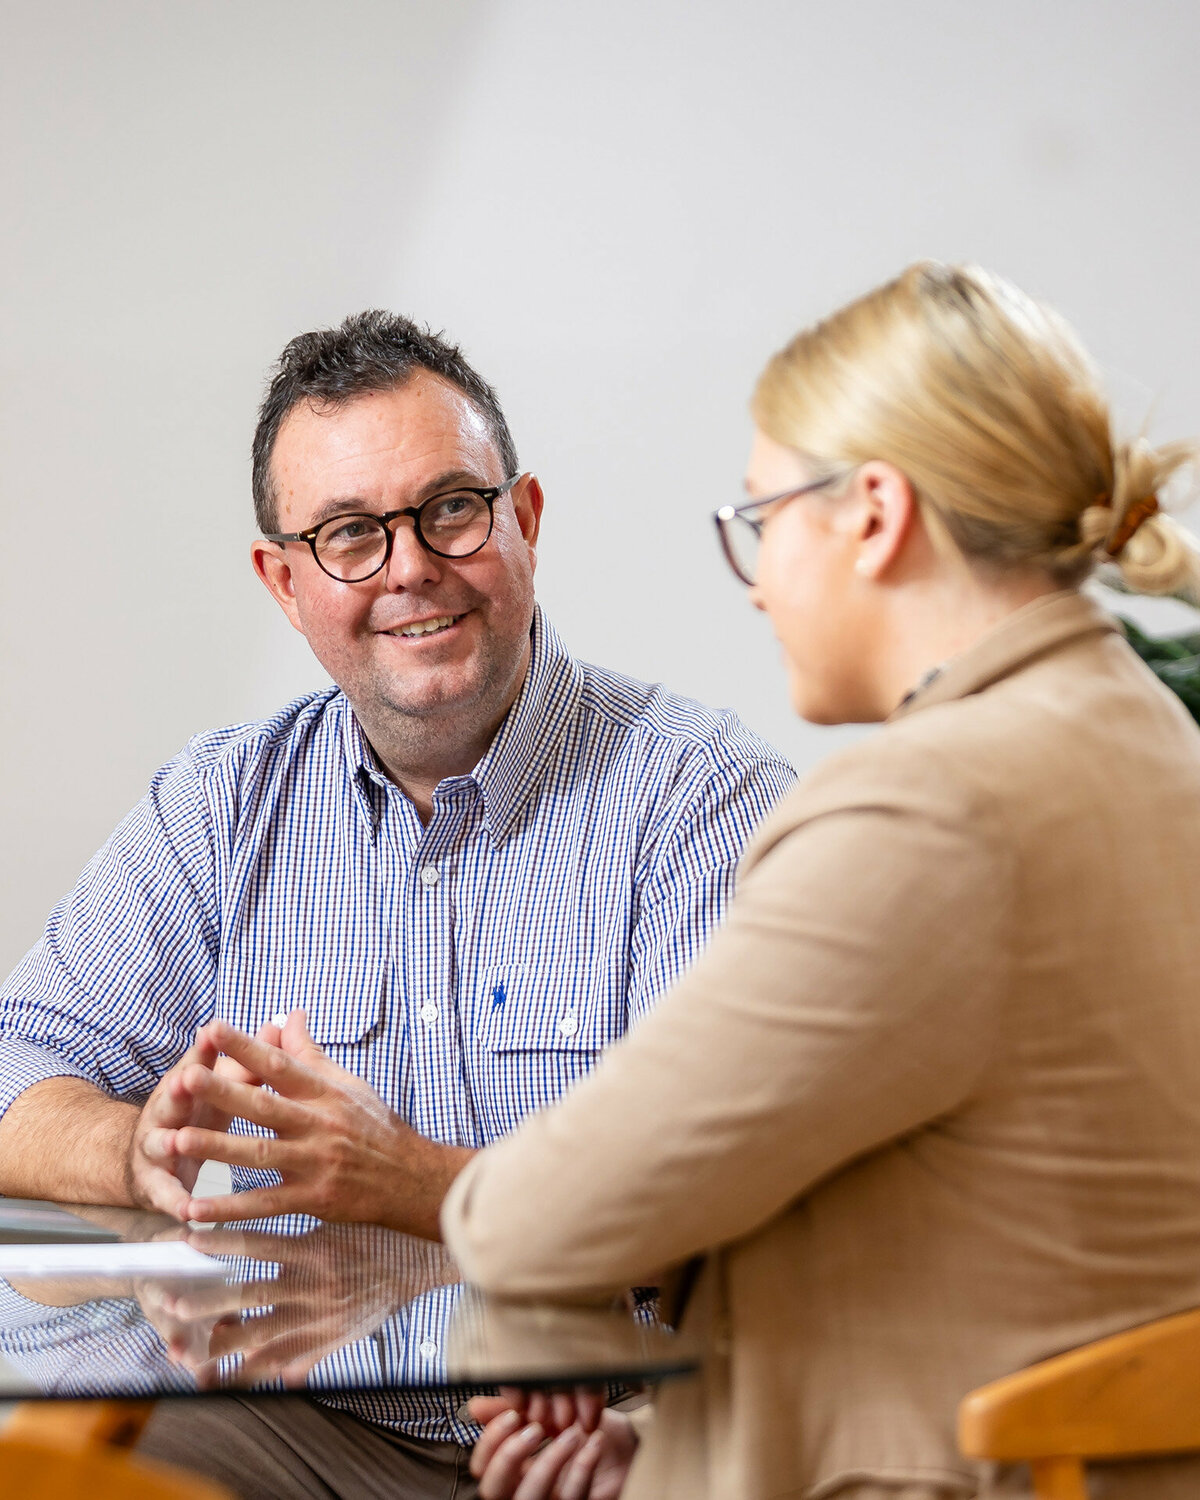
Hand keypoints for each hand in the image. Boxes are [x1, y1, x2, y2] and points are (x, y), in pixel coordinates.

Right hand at [127, 1022, 279, 1219]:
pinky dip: (174, 1200)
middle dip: (180, 1088)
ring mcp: (157, 1147)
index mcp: (186, 1083)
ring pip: (161, 1142)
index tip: (212, 1031)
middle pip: (173, 1097)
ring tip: (177, 1142)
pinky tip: (187, 1209)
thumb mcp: (221, 1085)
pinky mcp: (156, 1183)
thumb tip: (279, 1026)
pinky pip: (166, 1193)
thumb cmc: (197, 1111)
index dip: (204, 1048)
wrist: (149, 1157)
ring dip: (169, 1142)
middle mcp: (167, 1110)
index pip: (197, 1061)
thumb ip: (248, 1059)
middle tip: (186, 1080)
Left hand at [160, 1222, 460, 1386]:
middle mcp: (314, 1286)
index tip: (188, 1240)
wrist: (419, 1264)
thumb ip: (301, 1205)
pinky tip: (230, 1378)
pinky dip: (258, 1372)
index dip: (221, 1242)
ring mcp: (320, 1318)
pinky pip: (288, 1362)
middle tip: (173, 1304)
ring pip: (263, 1335)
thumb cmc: (377, 1230)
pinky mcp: (329, 1342)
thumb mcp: (339, 1213)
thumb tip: (266, 1179)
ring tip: (187, 1351)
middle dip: (209, 1301)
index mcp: (315, 1249)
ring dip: (223, 1343)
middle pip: (251, 1294)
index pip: (258, 1243)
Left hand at [167, 1012, 473, 1233]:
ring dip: (218, 1148)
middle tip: (186, 1078)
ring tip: (178, 1140)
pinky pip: (267, 1204)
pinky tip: (197, 1208)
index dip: (245, 1046)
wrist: (411, 1178)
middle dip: (223, 1092)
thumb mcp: (347, 1083)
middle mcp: (319, 1124)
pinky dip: (231, 1208)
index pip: (280, 1063)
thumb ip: (310, 1052)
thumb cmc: (375, 1126)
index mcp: (324, 1092)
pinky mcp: (314, 1198)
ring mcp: (316, 1163)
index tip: (212, 1029)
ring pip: (260, 1154)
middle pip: (264, 1106)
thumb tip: (289, 1015)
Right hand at [468, 1391, 636, 1499]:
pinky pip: (573, 1498)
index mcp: (513, 1470)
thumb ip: (512, 1408)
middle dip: (510, 1456)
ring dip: (549, 1461)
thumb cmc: (583, 1429)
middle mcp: (525, 1490)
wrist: (626, 1448)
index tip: (513, 1415)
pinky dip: (583, 1467)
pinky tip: (595, 1443)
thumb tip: (474, 1405)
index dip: (490, 1444)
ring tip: (572, 1433)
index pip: (482, 1469)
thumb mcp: (547, 1412)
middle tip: (536, 1428)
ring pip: (531, 1498)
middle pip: (495, 1491)